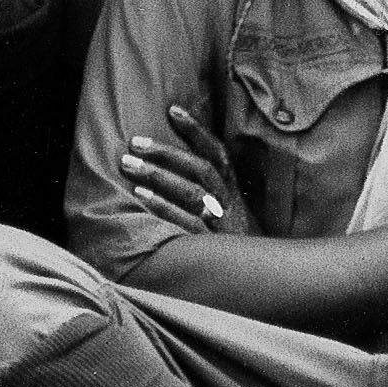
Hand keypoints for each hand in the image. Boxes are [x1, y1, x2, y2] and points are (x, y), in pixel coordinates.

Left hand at [119, 102, 253, 237]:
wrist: (259, 276)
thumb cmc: (232, 240)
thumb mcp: (228, 211)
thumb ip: (207, 187)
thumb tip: (171, 159)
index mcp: (232, 191)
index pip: (217, 154)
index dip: (197, 131)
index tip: (173, 110)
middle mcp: (229, 203)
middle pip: (201, 170)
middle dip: (167, 153)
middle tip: (134, 142)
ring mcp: (222, 224)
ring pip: (193, 193)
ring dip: (159, 176)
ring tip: (129, 165)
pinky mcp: (212, 246)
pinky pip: (188, 223)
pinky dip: (164, 208)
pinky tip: (141, 196)